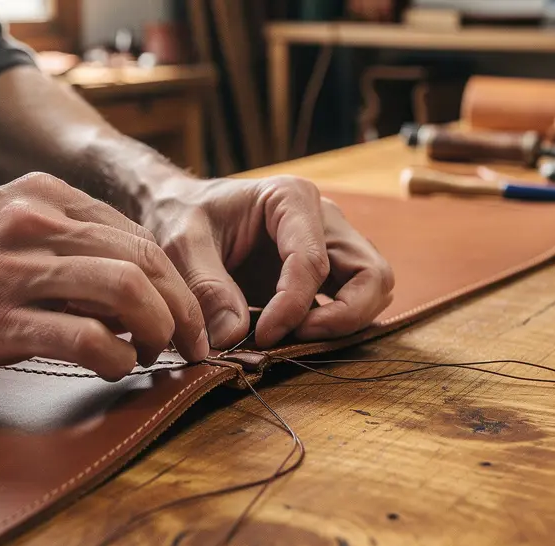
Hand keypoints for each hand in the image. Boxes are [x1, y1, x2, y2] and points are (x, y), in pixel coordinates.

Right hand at [0, 173, 208, 379]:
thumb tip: (130, 282)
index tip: (189, 313)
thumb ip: (65, 238)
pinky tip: (116, 366)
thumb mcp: (6, 220)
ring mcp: (18, 269)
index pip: (140, 235)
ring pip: (126, 289)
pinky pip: (86, 336)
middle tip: (191, 342)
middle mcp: (38, 223)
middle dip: (182, 307)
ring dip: (158, 328)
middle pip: (146, 259)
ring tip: (155, 353)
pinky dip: (117, 355)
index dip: (178, 280)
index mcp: (47, 196)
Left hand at [143, 176, 393, 348]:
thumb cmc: (183, 217)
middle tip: (296, 338)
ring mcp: (331, 244)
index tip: (262, 336)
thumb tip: (232, 337)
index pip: (313, 260)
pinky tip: (293, 334)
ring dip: (345, 321)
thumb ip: (205, 287)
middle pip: (370, 273)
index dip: (292, 306)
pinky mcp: (327, 271)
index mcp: (291, 198)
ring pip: (373, 287)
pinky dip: (336, 323)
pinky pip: (354, 299)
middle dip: (344, 315)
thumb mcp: (181, 245)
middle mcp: (323, 218)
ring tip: (294, 337)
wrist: (181, 210)